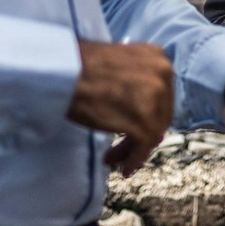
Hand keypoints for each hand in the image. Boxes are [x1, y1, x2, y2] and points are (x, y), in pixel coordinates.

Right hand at [67, 40, 174, 176]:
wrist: (62, 72)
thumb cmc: (78, 67)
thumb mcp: (117, 64)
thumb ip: (134, 80)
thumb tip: (136, 105)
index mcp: (156, 57)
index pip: (159, 93)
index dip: (148, 113)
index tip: (132, 127)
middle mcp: (163, 73)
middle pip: (159, 113)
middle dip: (141, 132)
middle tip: (122, 148)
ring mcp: (156, 97)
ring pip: (152, 130)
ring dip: (134, 149)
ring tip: (113, 159)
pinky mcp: (145, 120)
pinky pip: (144, 146)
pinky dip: (134, 160)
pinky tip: (123, 168)